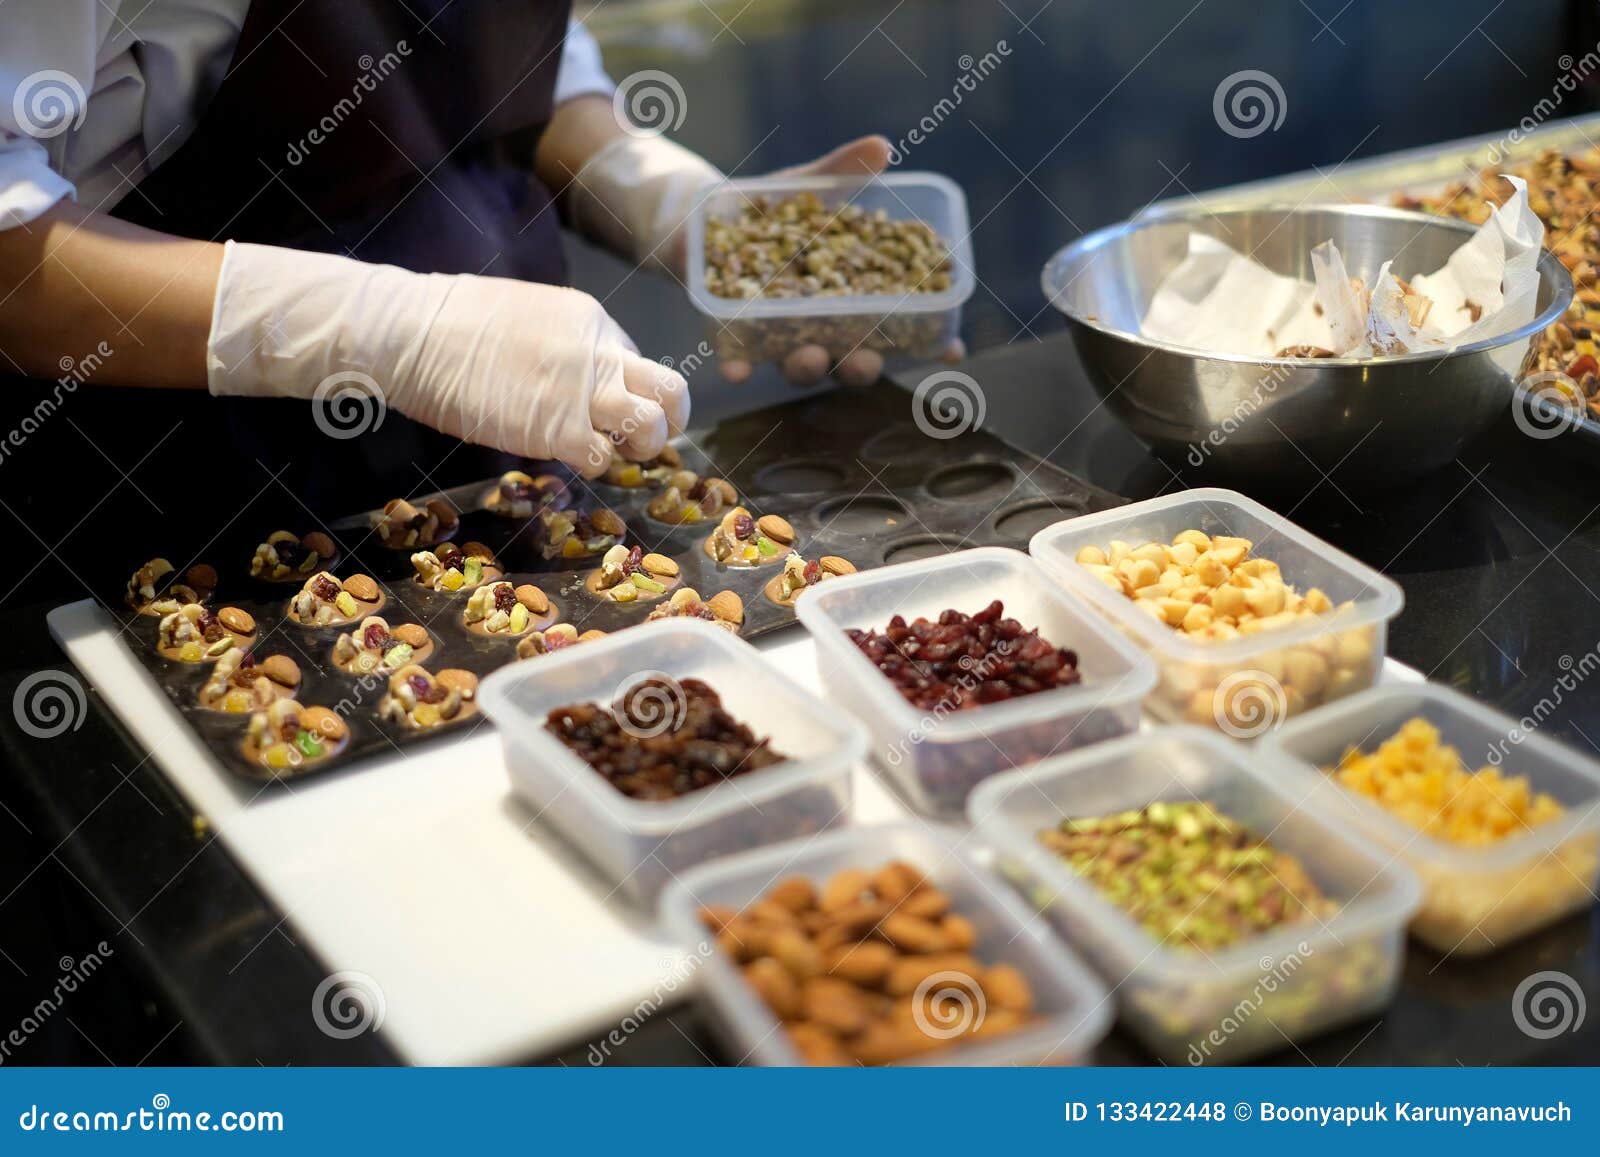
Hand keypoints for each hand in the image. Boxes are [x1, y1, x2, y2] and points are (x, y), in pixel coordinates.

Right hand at [207, 243, 686, 477]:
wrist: (409, 331)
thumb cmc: (448, 321)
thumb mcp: (526, 313)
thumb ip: (561, 342)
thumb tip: (567, 368)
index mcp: (591, 320)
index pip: (639, 361)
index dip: (630, 389)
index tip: (608, 406)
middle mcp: (598, 352)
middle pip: (672, 391)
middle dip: (668, 420)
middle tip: (639, 438)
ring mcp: (581, 391)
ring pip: (652, 427)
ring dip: (639, 448)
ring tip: (609, 451)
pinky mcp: (556, 428)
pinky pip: (601, 457)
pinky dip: (592, 463)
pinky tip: (566, 456)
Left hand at [565, 128, 963, 388]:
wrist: (693, 217)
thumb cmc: (764, 208)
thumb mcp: (805, 186)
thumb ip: (841, 172)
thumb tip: (881, 147)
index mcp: (850, 295)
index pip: (898, 326)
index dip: (927, 342)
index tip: (951, 348)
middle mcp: (819, 324)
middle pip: (850, 356)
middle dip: (860, 365)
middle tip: (865, 360)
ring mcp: (777, 333)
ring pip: (800, 363)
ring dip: (808, 366)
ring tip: (809, 356)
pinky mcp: (732, 333)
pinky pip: (740, 356)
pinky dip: (741, 365)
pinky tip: (739, 370)